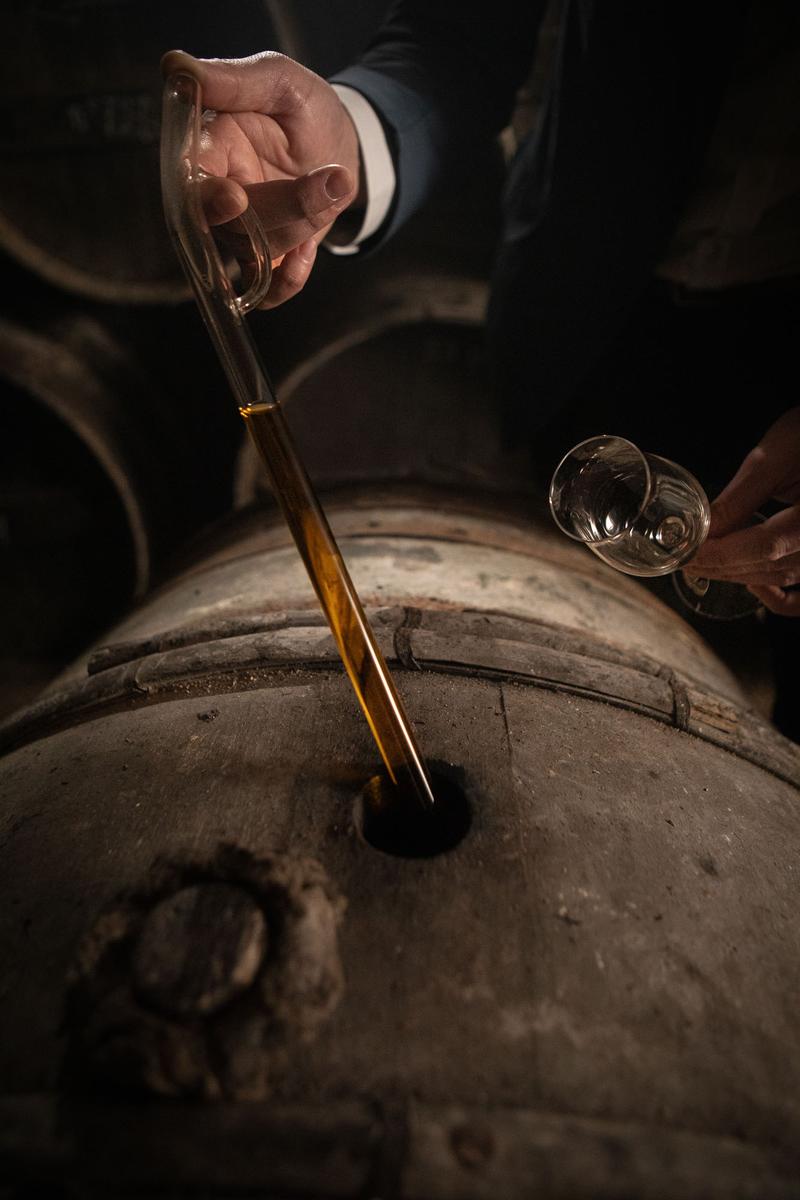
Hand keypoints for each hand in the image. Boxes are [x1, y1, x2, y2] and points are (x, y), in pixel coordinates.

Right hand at [161, 49, 361, 307]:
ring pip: (257, 253)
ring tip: (335, 183)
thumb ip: (231, 79)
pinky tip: (310, 252)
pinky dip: (290, 279)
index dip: (208, 198)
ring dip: (306, 224)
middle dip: (283, 211)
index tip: (235, 199)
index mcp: (209, 148)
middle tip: (331, 182)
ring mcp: (240, 232)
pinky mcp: (266, 258)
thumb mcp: (279, 80)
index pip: (190, 183)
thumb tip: (175, 66)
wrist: (340, 143)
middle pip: (229, 227)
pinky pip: (267, 290)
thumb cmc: (304, 106)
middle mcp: (216, 195)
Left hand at [687, 407, 799, 615]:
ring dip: (738, 575)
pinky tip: (750, 582)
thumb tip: (702, 529)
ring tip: (703, 563)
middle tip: (684, 558)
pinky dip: (775, 594)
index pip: (766, 546)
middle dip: (722, 565)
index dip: (722, 554)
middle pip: (771, 567)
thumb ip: (740, 496)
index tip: (686, 552)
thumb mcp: (777, 454)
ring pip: (782, 578)